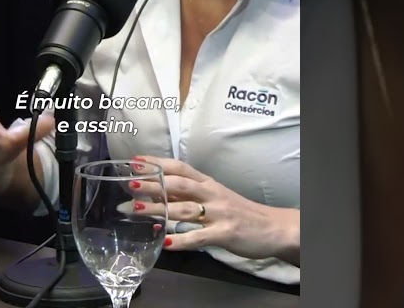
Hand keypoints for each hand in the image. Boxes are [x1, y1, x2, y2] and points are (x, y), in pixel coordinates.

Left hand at [127, 155, 298, 264]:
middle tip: (130, 184)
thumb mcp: (214, 197)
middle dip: (153, 184)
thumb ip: (189, 196)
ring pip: (184, 209)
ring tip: (137, 210)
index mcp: (207, 183)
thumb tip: (157, 194)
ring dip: (159, 209)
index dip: (157, 163)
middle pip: (179, 185)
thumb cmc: (239, 212)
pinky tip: (164, 242)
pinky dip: (181, 240)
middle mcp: (211, 194)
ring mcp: (218, 213)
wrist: (272, 227)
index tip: (135, 161)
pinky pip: (199, 237)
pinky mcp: (225, 233)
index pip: (179, 168)